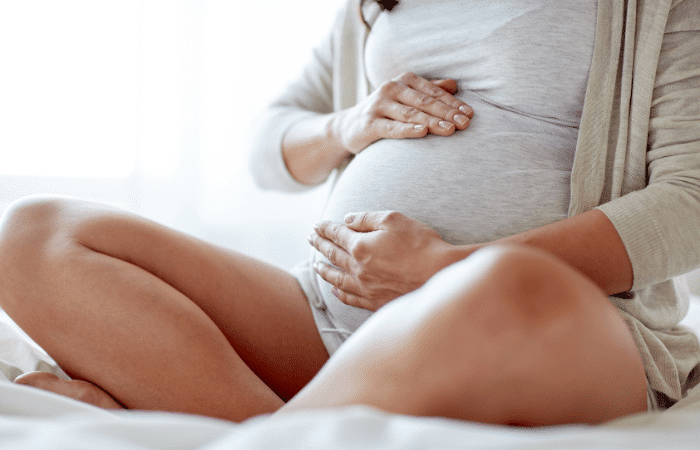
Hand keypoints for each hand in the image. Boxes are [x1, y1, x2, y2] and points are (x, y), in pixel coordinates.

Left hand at [308, 211, 453, 310]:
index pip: (337, 234)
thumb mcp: (394, 219)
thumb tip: (347, 220)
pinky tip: (335, 291)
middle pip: (333, 255)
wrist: (441, 274)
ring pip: (337, 278)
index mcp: (360, 246)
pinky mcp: (376, 302)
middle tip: (311, 239)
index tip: (317, 225)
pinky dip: (340, 293)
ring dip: (324, 270)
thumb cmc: (421, 243)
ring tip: (316, 265)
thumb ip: (367, 218)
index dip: (325, 228)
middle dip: (320, 245)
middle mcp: (358, 268)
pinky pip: (351, 298)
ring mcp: (366, 287)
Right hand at [331, 72, 473, 154]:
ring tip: (450, 130)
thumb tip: (454, 85)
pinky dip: (408, 129)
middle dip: (447, 113)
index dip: (453, 103)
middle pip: (425, 102)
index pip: (434, 92)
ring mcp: (379, 105)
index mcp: (404, 80)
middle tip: (466, 123)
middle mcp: (391, 88)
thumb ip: (429, 91)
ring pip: (411, 114)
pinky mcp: (369, 123)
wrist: (349, 127)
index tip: (470, 114)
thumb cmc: (385, 113)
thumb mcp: (406, 98)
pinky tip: (422, 132)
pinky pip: (391, 127)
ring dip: (432, 122)